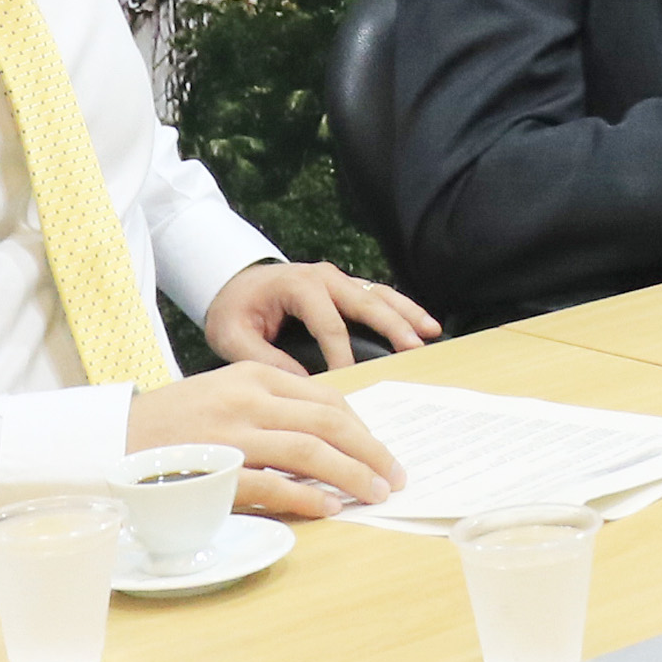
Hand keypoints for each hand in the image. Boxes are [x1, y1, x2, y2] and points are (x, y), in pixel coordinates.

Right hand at [126, 361, 408, 517]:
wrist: (106, 441)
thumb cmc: (170, 425)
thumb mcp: (223, 395)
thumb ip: (270, 407)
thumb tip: (327, 437)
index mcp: (253, 377)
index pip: (327, 399)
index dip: (361, 428)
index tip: (380, 450)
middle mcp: (247, 401)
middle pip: (329, 423)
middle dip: (370, 451)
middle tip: (394, 476)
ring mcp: (230, 436)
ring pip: (310, 452)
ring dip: (351, 475)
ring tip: (374, 494)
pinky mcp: (213, 471)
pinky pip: (271, 485)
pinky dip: (304, 497)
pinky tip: (328, 508)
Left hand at [204, 258, 437, 374]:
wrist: (231, 281)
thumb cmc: (232, 309)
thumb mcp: (232, 336)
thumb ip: (263, 359)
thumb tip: (303, 384)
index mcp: (298, 286)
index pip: (330, 324)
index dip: (342, 354)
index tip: (353, 381)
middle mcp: (323, 277)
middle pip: (366, 303)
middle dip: (393, 327)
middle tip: (414, 350)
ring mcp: (337, 278)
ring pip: (379, 295)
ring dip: (406, 314)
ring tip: (430, 334)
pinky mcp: (344, 286)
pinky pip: (378, 295)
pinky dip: (403, 308)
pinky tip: (423, 324)